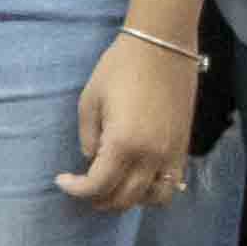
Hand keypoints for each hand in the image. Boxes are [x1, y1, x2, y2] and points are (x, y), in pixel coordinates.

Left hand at [62, 30, 203, 209]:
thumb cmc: (120, 68)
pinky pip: (172, 184)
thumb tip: (92, 160)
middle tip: (83, 186)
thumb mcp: (89, 100)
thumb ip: (88, 137)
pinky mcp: (183, 147)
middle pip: (123, 199)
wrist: (162, 46)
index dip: (75, 189)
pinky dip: (154, 191)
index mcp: (123, 144)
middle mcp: (150, 156)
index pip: (97, 186)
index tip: (63, 180)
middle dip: (98, 199)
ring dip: (129, 200)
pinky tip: (138, 179)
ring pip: (152, 199)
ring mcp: (171, 154)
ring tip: (113, 185)